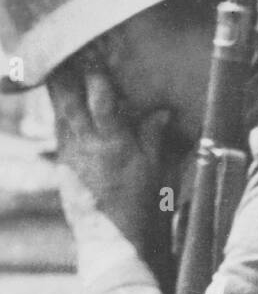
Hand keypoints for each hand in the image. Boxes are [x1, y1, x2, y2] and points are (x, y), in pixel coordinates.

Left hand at [47, 65, 169, 251]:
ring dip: (60, 89)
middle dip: (68, 72)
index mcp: (113, 143)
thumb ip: (155, 138)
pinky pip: (59, 131)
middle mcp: (86, 145)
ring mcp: (70, 154)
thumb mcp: (156, 173)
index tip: (97, 53)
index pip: (100, 97)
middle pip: (68, 97)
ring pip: (59, 111)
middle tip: (69, 51)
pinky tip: (66, 106)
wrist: (111, 242)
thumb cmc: (139, 210)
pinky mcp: (63, 165)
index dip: (97, 73)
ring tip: (63, 68)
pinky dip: (61, 114)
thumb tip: (161, 111)